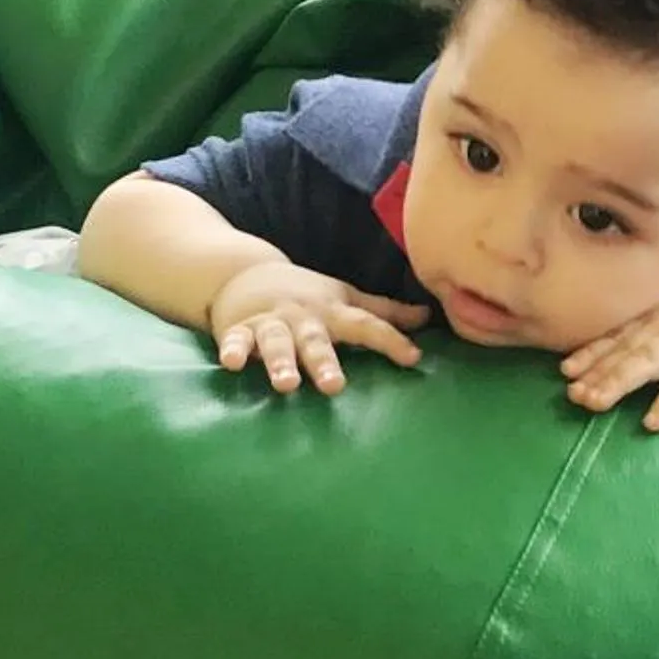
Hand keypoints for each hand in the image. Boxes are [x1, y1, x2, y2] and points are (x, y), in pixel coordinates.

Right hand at [209, 259, 427, 396]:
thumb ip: (382, 313)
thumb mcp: (343, 298)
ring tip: (286, 385)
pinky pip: (235, 341)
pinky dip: (232, 350)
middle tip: (334, 386)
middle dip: (324, 362)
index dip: (390, 340)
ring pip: (276, 343)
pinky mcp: (238, 330)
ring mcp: (270, 323)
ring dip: (280, 362)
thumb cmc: (304, 294)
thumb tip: (427, 317)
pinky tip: (231, 364)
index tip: (412, 359)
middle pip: (316, 340)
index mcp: (332, 312)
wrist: (243, 272)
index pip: (366, 325)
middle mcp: (302, 318)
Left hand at [562, 301, 658, 432]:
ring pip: (648, 361)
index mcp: (656, 318)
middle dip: (596, 370)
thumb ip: (646, 348)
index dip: (589, 352)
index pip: (616, 335)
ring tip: (595, 403)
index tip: (564, 371)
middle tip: (572, 394)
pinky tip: (653, 422)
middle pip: (625, 349)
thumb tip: (600, 374)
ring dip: (619, 381)